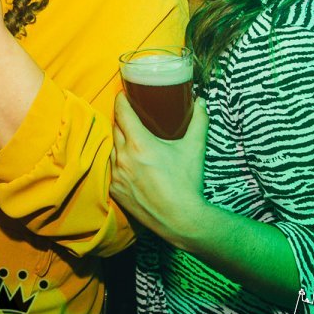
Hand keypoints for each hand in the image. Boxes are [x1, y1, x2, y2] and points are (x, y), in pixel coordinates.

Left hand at [110, 93, 208, 241]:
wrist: (181, 219)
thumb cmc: (187, 183)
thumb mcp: (194, 148)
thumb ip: (199, 121)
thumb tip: (200, 102)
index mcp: (139, 143)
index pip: (122, 112)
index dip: (121, 99)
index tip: (124, 93)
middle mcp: (123, 157)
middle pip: (116, 128)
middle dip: (122, 119)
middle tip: (132, 114)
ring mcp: (117, 175)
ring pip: (113, 149)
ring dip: (120, 141)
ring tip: (132, 139)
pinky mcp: (115, 190)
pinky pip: (113, 169)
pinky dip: (120, 163)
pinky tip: (131, 163)